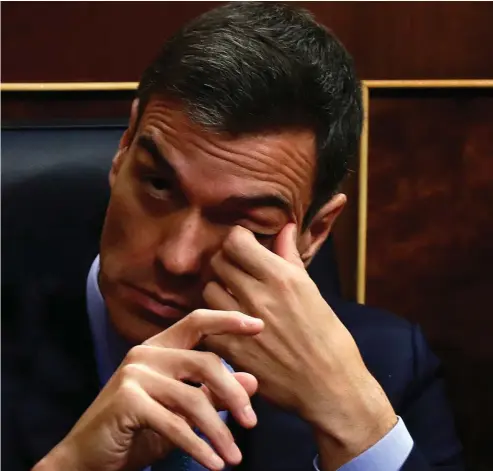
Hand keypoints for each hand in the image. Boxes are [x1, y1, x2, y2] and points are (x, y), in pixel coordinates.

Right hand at [33, 310, 263, 470]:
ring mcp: (135, 374)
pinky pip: (176, 425)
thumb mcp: (182, 410)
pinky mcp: (128, 400)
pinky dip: (200, 447)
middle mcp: (147, 353)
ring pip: (194, 398)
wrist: (89, 458)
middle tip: (251, 423)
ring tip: (234, 457)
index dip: (228, 320)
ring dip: (219, 432)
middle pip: (205, 362)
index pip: (197, 322)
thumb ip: (213, 392)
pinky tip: (214, 464)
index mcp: (160, 348)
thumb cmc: (138, 429)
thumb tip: (252, 381)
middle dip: (233, 394)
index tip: (259, 325)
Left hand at [203, 224, 395, 467]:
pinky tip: (228, 323)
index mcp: (281, 277)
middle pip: (218, 261)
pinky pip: (208, 321)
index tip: (243, 247)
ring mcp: (240, 323)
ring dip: (218, 290)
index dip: (237, 240)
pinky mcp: (230, 349)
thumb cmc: (327, 336)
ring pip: (208, 289)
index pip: (236, 241)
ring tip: (232, 298)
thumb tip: (286, 228)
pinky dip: (215, 319)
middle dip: (226, 262)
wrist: (328, 386)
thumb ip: (290, 257)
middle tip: (237, 272)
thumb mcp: (312, 291)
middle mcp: (258, 295)